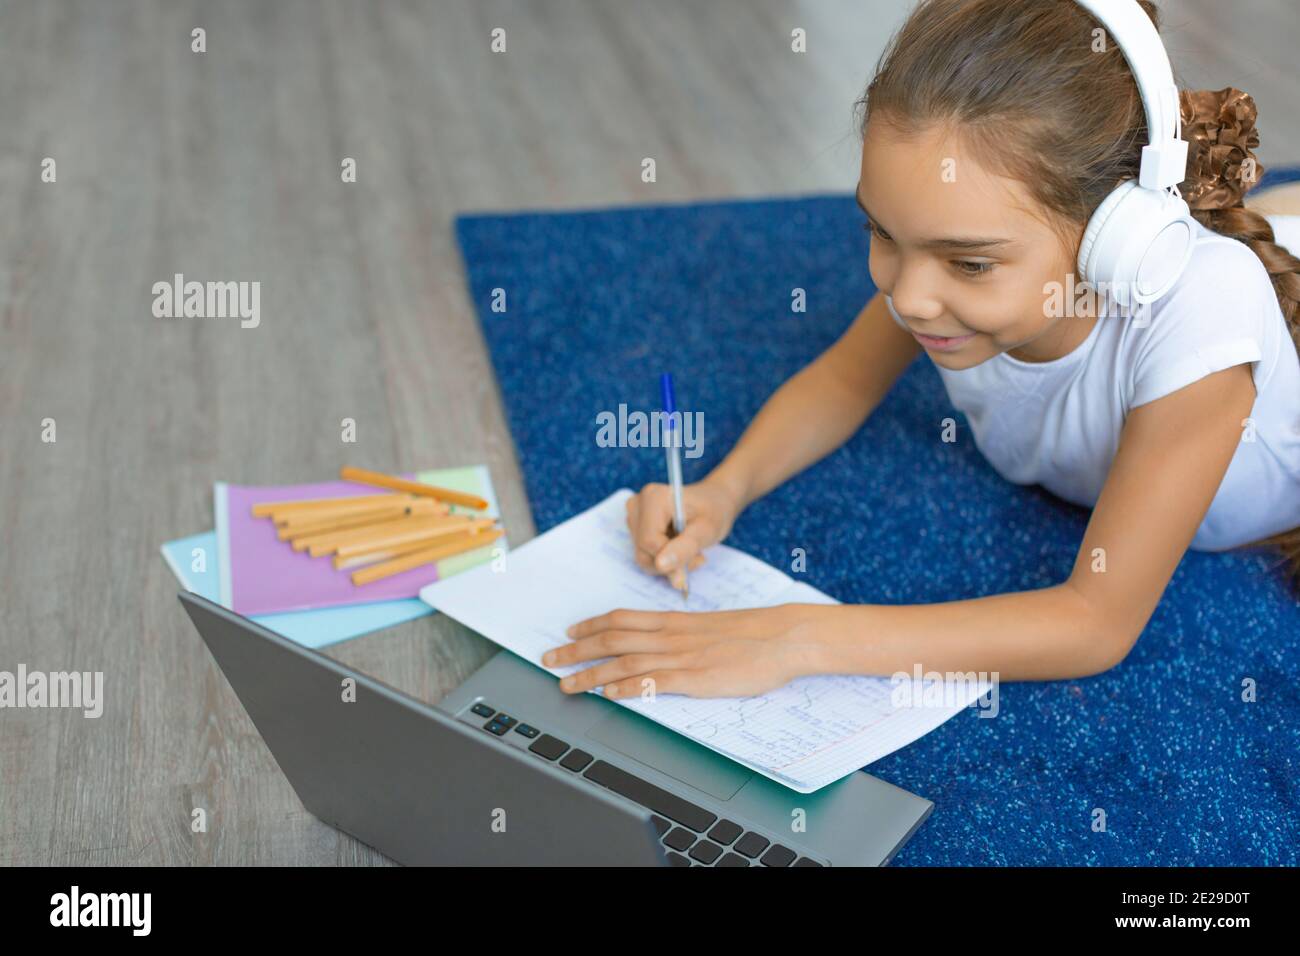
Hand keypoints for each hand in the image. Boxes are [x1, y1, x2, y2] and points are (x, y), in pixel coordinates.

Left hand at [542, 603, 829, 698]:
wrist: (783, 636)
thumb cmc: (753, 633)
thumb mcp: (710, 627)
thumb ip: (683, 635)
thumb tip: (661, 643)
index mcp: (674, 620)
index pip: (622, 618)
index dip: (591, 625)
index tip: (569, 631)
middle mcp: (670, 635)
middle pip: (612, 639)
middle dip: (575, 650)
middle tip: (548, 658)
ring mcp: (681, 656)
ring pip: (624, 662)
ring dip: (590, 674)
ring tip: (566, 684)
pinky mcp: (695, 678)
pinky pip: (654, 682)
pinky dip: (627, 688)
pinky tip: (609, 695)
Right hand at [626, 478, 741, 587]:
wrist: (713, 501)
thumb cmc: (713, 511)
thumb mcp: (706, 530)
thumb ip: (684, 548)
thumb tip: (660, 565)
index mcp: (653, 498)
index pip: (649, 541)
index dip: (669, 560)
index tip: (694, 562)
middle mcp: (637, 504)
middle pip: (643, 550)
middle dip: (671, 562)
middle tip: (698, 556)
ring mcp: (634, 515)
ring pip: (643, 556)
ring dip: (669, 563)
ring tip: (692, 551)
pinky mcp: (635, 527)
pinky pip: (645, 554)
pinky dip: (664, 559)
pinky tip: (680, 548)